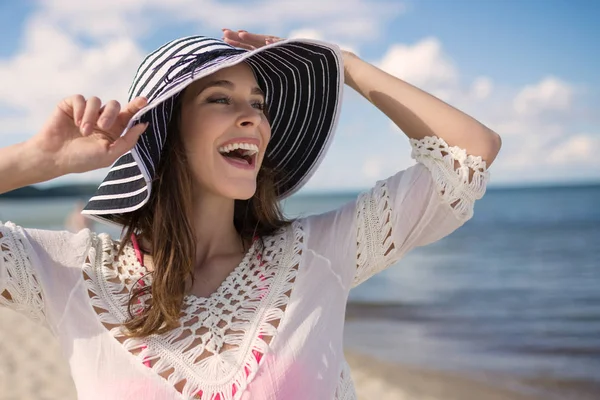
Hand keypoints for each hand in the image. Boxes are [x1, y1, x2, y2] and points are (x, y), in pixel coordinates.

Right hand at [30, 95, 147, 175]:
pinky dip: (80, 110)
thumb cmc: (82, 159)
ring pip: (97, 100)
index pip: (128, 114)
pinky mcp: (70, 106)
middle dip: (111, 114)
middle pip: (114, 104)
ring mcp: (86, 111)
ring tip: (84, 131)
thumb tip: (144, 124)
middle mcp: (100, 118)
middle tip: (103, 126)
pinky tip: (75, 123)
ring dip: (92, 116)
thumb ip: (128, 140)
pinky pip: (80, 99)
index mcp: (113, 130)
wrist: (55, 158)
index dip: (137, 105)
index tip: (145, 100)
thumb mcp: (110, 153)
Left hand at [222, 29, 356, 83]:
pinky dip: (272, 43)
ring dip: (251, 39)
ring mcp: (288, 48)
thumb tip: (261, 102)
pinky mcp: (298, 48)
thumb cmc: (315, 81)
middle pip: (255, 44)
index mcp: (274, 58)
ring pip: (266, 42)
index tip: (223, 42)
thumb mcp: (289, 85)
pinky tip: (262, 40)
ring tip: (237, 35)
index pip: (252, 51)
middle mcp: (279, 51)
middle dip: (239, 39)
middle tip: (222, 33)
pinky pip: (283, 46)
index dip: (238, 47)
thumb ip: (275, 85)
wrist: (338, 68)